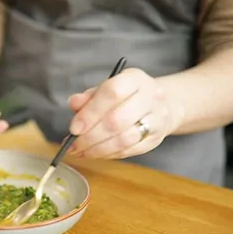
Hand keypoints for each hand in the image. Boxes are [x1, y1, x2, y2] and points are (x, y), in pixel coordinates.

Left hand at [66, 68, 184, 158]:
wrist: (159, 105)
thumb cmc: (126, 97)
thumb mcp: (106, 88)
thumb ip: (88, 97)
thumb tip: (74, 103)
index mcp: (135, 79)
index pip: (112, 93)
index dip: (90, 113)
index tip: (74, 128)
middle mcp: (150, 97)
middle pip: (117, 120)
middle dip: (90, 136)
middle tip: (74, 144)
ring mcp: (156, 119)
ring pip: (124, 139)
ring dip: (98, 149)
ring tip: (81, 152)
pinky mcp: (155, 138)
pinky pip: (129, 151)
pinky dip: (108, 154)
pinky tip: (95, 154)